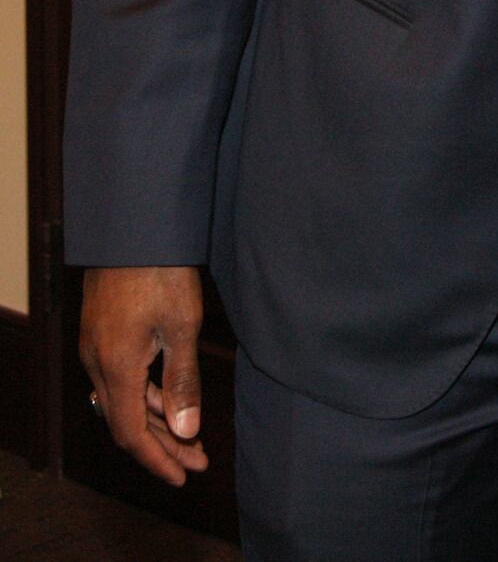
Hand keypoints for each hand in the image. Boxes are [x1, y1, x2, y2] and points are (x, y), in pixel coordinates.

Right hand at [80, 266, 207, 485]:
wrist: (134, 226)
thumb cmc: (162, 270)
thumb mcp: (182, 325)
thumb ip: (183, 380)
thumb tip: (187, 431)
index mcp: (116, 367)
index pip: (131, 433)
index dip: (158, 459)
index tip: (184, 476)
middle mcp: (97, 363)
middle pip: (126, 423)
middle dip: (162, 446)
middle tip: (197, 460)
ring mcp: (96, 347)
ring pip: (122, 402)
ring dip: (156, 422)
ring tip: (191, 437)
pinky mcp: (101, 332)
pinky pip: (120, 379)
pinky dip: (146, 395)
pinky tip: (169, 399)